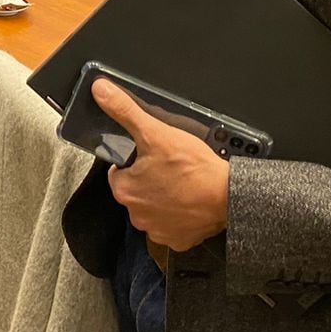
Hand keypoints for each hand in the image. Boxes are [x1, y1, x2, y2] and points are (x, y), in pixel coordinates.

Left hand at [93, 77, 228, 251]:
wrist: (228, 196)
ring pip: (154, 209)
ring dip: (164, 199)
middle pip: (136, 192)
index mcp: (125, 190)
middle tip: (170, 169)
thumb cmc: (194, 168)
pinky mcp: (179, 240)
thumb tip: (101, 91)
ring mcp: (158, 230)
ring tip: (182, 184)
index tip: (151, 158)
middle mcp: (136, 214)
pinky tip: (190, 202)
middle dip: (149, 181)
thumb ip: (124, 111)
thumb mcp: (155, 131)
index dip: (134, 163)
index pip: (118, 173)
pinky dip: (180, 216)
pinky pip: (174, 226)